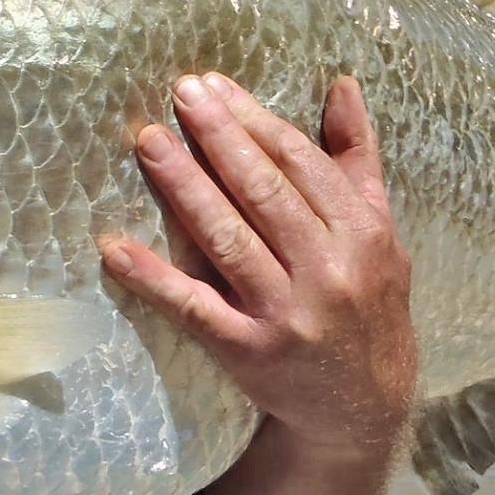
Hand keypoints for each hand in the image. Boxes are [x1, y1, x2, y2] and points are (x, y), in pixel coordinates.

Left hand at [101, 73, 416, 494]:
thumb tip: (342, 84)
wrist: (364, 410)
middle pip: (263, 192)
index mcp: (363, 233)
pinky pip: (194, 308)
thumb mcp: (379, 232)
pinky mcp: (249, 353)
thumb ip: (357, 159)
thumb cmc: (366, 302)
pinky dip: (153, 277)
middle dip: (218, 138)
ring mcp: (287, 314)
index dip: (253, 120)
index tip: (212, 85)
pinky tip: (115, 248)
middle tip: (179, 94)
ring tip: (149, 142)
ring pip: (228, 239)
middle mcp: (329, 271)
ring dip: (184, 187)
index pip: (299, 163)